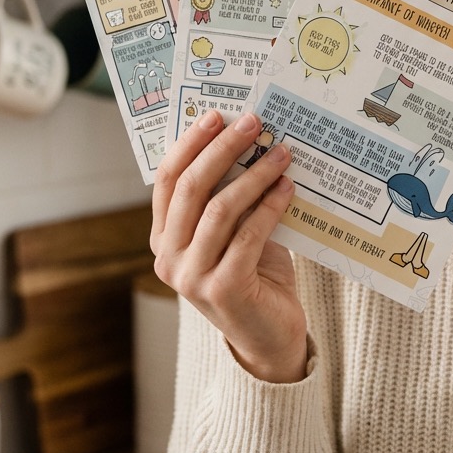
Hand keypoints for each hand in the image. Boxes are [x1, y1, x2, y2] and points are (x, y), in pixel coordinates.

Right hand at [151, 109, 307, 382]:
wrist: (270, 336)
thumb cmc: (254, 274)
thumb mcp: (234, 231)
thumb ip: (229, 197)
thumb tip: (251, 141)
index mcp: (164, 239)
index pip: (167, 181)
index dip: (190, 144)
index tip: (216, 115)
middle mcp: (169, 258)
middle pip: (191, 188)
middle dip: (223, 149)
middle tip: (253, 122)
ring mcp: (192, 278)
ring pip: (220, 210)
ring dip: (254, 175)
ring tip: (282, 153)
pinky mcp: (224, 290)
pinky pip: (248, 236)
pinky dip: (269, 207)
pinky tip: (288, 188)